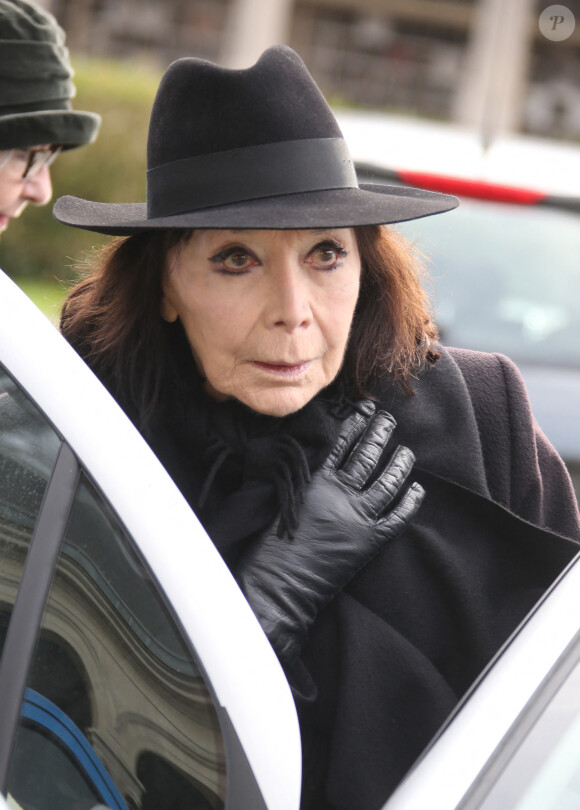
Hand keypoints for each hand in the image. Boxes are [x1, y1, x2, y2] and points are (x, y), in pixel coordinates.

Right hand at [236, 401, 424, 662]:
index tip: (366, 410)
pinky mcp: (370, 541)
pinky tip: (417, 489)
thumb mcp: (283, 500)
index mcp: (317, 481)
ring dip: (399, 464)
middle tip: (389, 420)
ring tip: (406, 451)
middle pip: (368, 456)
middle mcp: (341, 493)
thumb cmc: (270, 546)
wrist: (278, 584)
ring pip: (388, 482)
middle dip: (381, 434)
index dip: (356, 425)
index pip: (342, 444)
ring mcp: (359, 517)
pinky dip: (409, 502)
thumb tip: (321, 464)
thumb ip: (305, 481)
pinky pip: (397, 516)